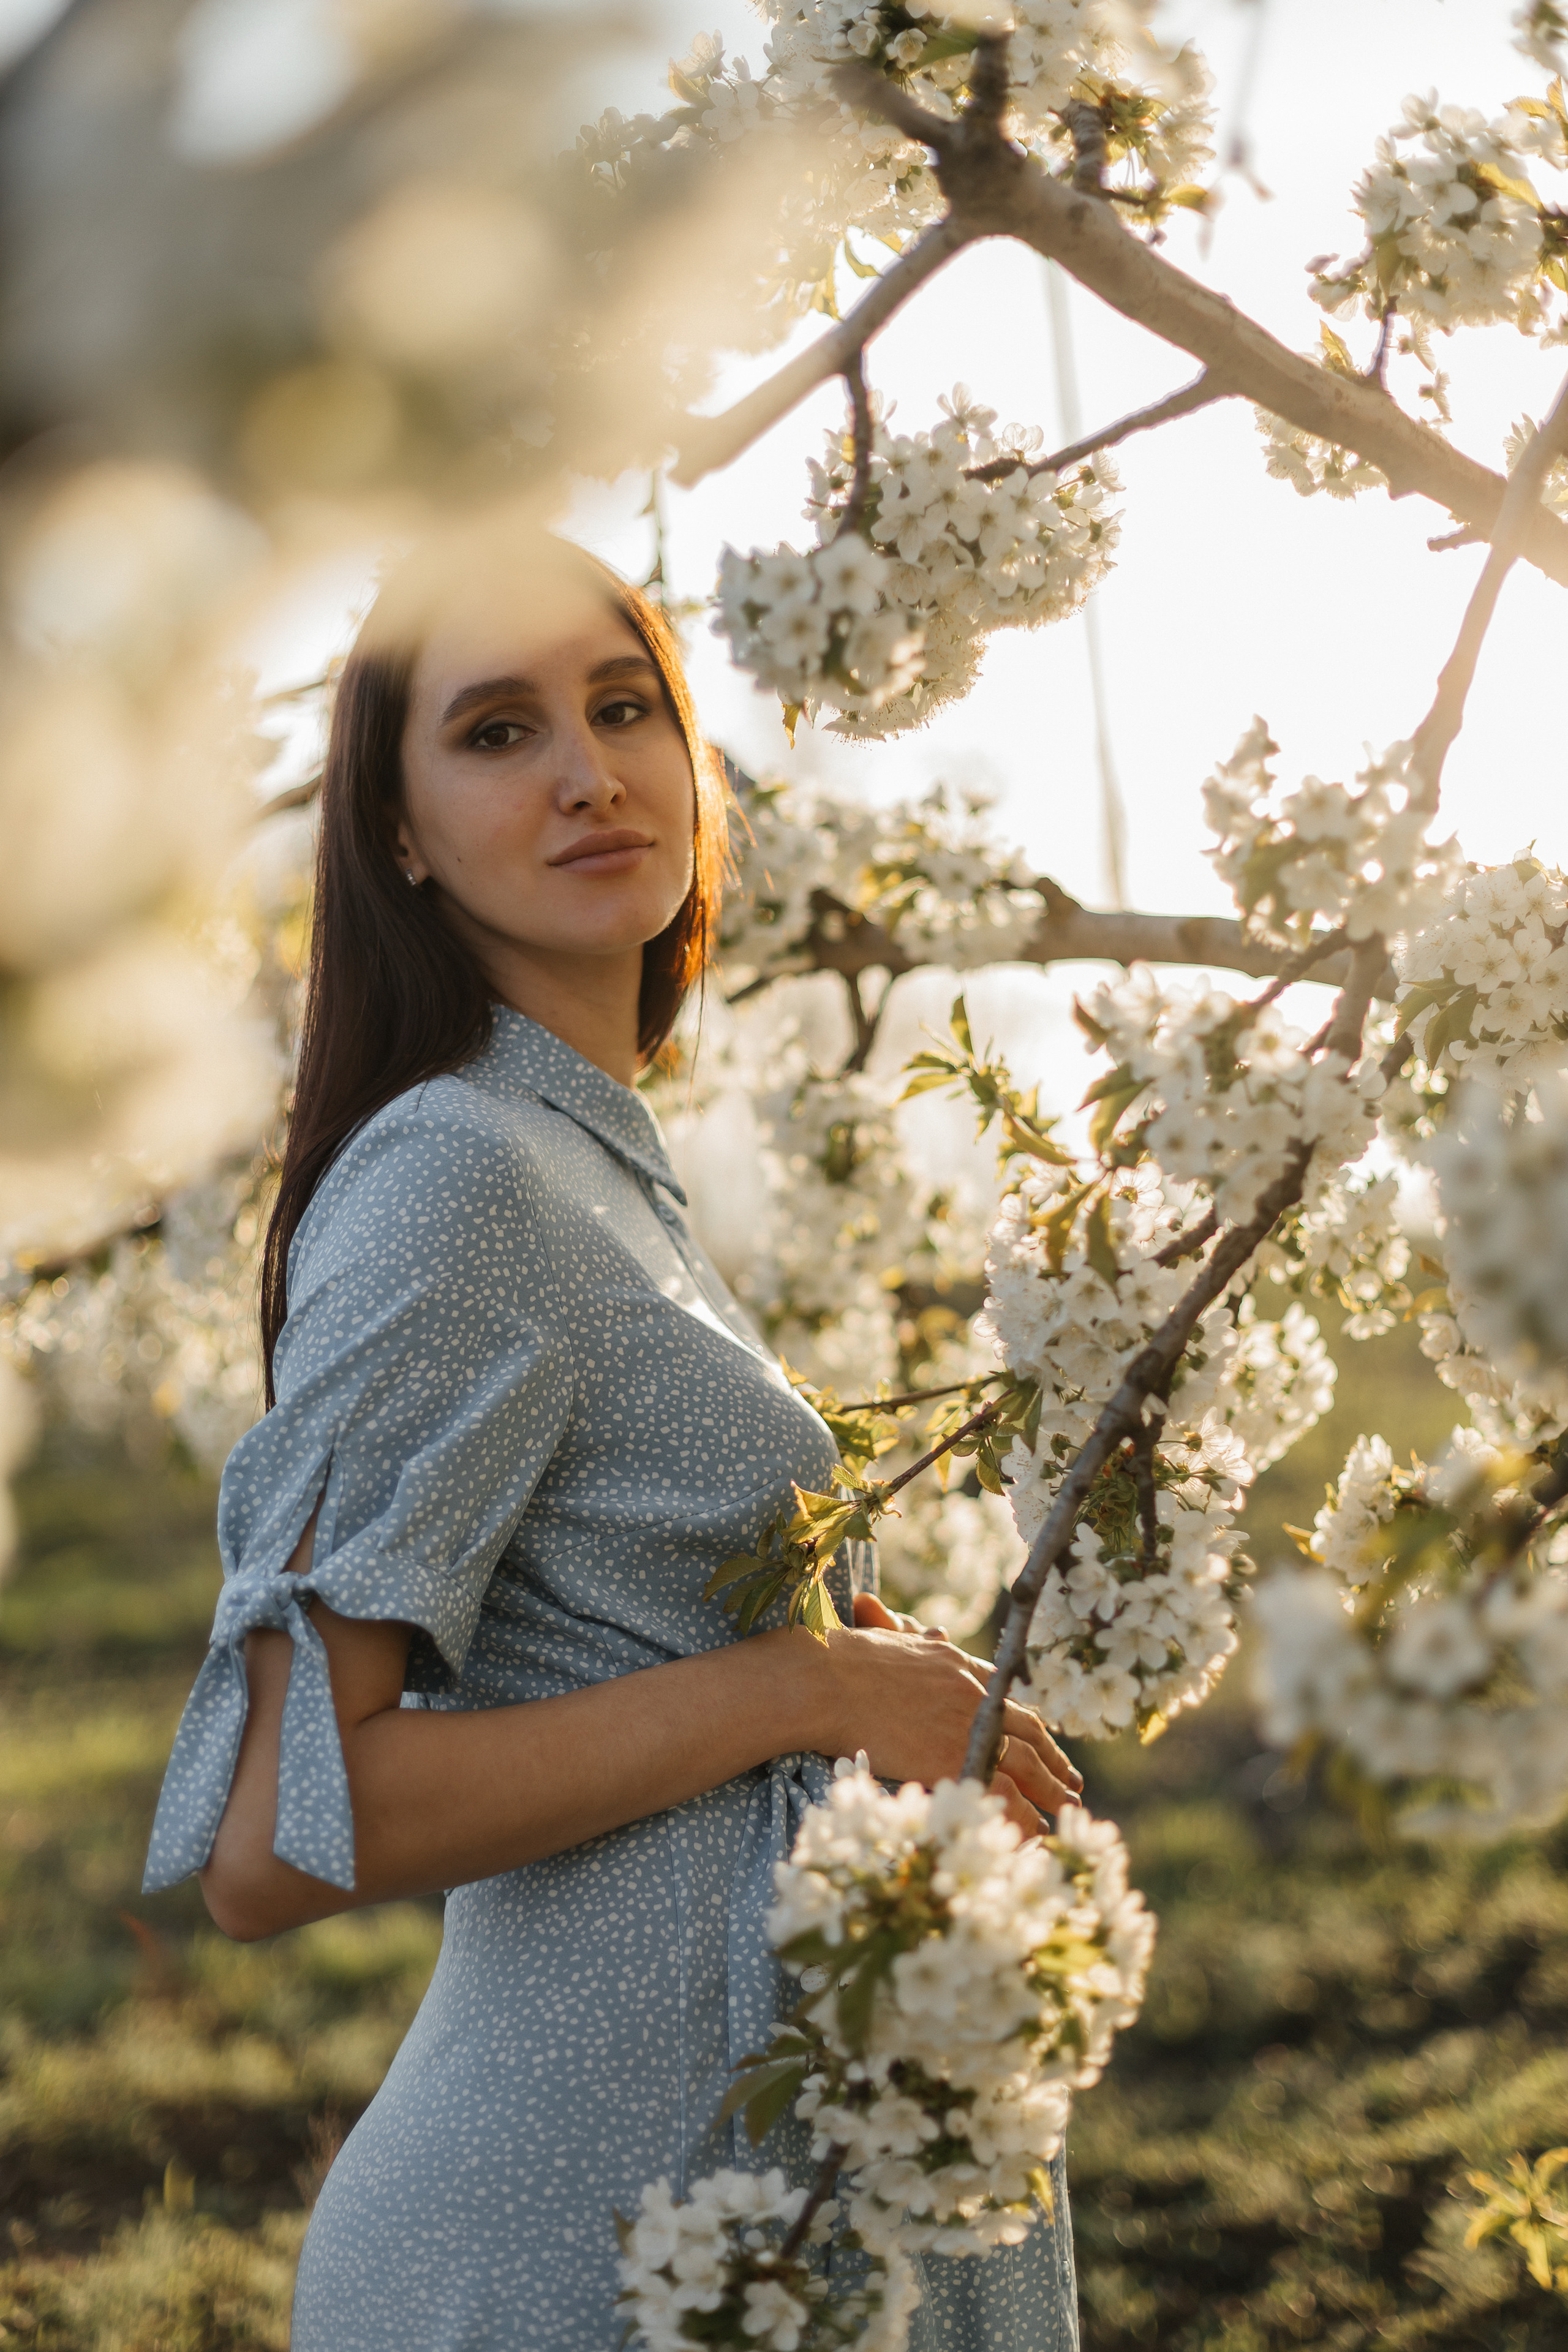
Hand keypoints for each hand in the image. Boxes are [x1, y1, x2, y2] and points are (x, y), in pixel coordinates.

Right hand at [806, 1591, 1081, 1839]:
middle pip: (1028, 1731)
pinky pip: (1003, 1794)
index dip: (1030, 1722)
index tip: (1045, 1739)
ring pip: (1026, 1764)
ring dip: (1051, 1789)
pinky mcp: (952, 1761)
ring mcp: (967, 1728)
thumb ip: (919, 1639)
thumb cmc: (845, 1658)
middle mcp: (973, 1694)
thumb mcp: (893, 1637)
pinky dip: (1024, 1815)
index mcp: (959, 1665)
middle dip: (1053, 1758)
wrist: (827, 1680)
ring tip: (1067, 1807)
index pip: (1006, 1696)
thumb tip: (936, 1630)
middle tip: (1071, 1781)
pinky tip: (1035, 1830)